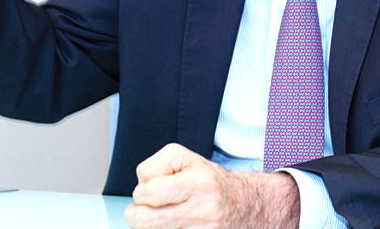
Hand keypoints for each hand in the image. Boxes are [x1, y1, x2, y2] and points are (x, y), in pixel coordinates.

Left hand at [124, 143, 299, 228]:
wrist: (243, 205)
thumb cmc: (209, 181)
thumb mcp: (184, 158)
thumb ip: (155, 168)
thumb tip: (141, 190)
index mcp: (198, 182)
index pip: (151, 192)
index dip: (142, 192)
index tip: (147, 191)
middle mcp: (203, 209)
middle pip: (146, 221)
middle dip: (136, 215)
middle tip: (142, 209)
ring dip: (148, 226)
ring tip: (158, 217)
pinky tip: (170, 225)